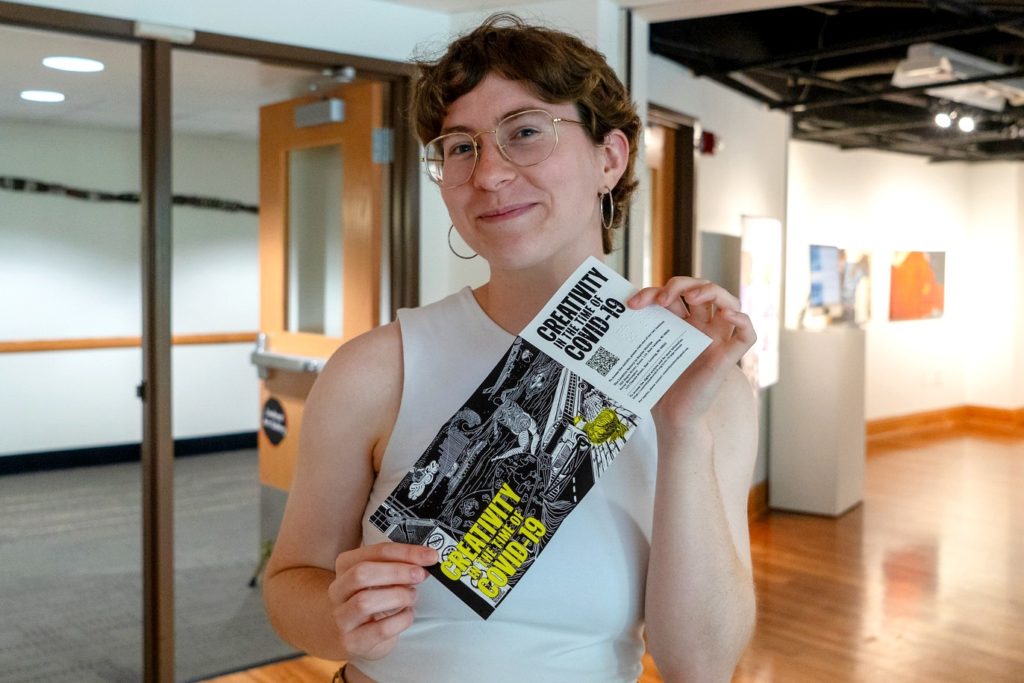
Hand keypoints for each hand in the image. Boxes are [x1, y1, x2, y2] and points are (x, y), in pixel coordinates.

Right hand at [326, 542, 436, 659]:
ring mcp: (342, 617)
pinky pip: (379, 629)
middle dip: (397, 572)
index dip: (405, 552)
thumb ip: (397, 566)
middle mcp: (338, 590)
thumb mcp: (379, 578)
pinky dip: (401, 620)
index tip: (428, 556)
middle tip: (420, 575)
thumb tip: (425, 560)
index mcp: (345, 566)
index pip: (375, 552)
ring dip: (398, 596)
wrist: (350, 635)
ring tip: (412, 596)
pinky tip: (407, 614)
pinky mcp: (352, 641)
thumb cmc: (370, 600)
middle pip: (361, 573)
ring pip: (364, 602)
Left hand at [628, 277, 755, 434]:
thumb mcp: (646, 352)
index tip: (632, 304)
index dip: (652, 292)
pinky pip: (747, 334)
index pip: (673, 294)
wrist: (671, 416)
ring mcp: (717, 340)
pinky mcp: (728, 357)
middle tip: (661, 300)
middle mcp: (702, 327)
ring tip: (690, 297)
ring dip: (710, 291)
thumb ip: (639, 331)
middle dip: (681, 285)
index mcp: (681, 323)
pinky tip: (727, 315)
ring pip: (729, 301)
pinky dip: (742, 320)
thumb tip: (614, 312)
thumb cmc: (658, 386)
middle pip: (701, 289)